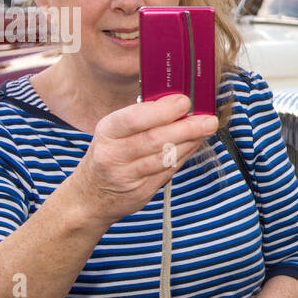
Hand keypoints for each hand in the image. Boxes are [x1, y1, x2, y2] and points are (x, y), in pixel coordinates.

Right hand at [68, 93, 218, 224]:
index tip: (184, 101)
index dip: (162, 110)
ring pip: (165, 157)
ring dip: (190, 142)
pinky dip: (184, 155)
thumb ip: (141, 118)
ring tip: (206, 129)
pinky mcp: (142, 192)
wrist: (90, 196)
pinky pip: (168, 171)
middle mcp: (114, 155)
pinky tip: (194, 144)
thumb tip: (176, 103)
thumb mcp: (113, 132)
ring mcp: (127, 176)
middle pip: (155, 140)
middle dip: (186, 128)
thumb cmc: (107, 155)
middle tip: (208, 119)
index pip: (134, 119)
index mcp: (107, 132)